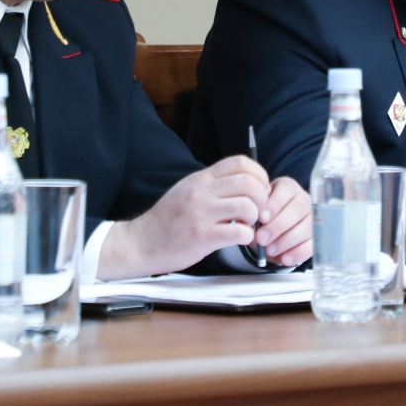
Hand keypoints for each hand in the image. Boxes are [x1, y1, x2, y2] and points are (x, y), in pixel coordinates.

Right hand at [98, 156, 271, 278]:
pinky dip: (247, 237)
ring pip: (247, 206)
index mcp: (201, 178)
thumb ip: (213, 185)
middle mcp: (201, 191)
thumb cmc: (168, 220)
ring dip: (255, 218)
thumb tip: (245, 183)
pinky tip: (239, 239)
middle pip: (249, 183)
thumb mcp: (188, 190)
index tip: (260, 189)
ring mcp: (202, 213)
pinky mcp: (203, 236)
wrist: (142, 243)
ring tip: (247, 225)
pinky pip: (239, 232)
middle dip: (262, 198)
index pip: (240, 162)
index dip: (259, 174)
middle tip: (258, 211)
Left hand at [253, 176, 312, 267]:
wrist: (269, 235)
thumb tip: (255, 218)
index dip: (274, 205)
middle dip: (278, 226)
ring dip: (287, 241)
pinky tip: (285, 259)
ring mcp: (313, 217)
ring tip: (270, 250)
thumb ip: (254, 212)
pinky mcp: (318, 236)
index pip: (286, 190)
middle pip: (298, 209)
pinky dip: (299, 253)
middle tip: (262, 239)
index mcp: (287, 187)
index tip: (261, 218)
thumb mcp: (256, 211)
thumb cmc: (262, 219)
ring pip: (307, 227)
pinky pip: (313, 244)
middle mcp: (304, 199)